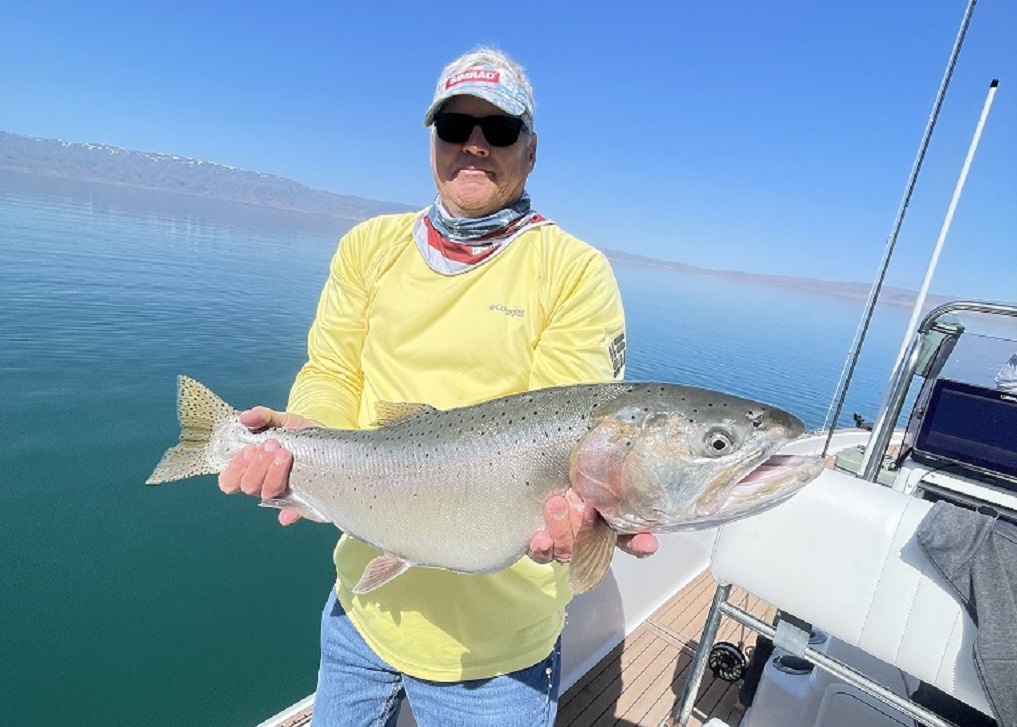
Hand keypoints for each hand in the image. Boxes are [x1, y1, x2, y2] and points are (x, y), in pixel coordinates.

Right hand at [217, 407, 317, 525]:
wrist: (330, 443)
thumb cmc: (300, 435)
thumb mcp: (283, 421)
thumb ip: (263, 417)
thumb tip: (245, 417)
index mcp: (253, 468)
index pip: (230, 480)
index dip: (235, 469)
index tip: (249, 450)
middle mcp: (264, 483)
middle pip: (249, 486)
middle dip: (258, 465)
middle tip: (273, 446)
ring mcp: (282, 493)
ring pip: (267, 494)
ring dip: (273, 474)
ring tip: (285, 453)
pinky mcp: (302, 501)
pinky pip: (292, 513)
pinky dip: (288, 514)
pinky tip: (287, 513)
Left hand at [528, 489, 658, 563]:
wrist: (540, 480)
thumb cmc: (569, 479)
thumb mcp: (591, 477)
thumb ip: (610, 482)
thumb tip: (635, 476)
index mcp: (607, 525)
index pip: (631, 540)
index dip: (640, 544)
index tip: (647, 543)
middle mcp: (588, 539)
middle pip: (593, 544)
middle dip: (588, 526)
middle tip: (585, 506)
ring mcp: (566, 545)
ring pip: (568, 549)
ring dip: (563, 529)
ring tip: (556, 504)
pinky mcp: (542, 548)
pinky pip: (543, 555)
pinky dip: (543, 548)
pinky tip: (541, 539)